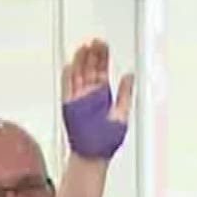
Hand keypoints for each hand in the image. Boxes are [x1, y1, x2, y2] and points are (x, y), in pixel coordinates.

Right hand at [61, 40, 133, 160]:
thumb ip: (126, 94)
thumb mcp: (122, 114)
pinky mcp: (68, 106)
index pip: (102, 71)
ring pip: (78, 75)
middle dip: (92, 54)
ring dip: (80, 61)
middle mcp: (90, 96)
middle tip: (94, 41)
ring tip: (83, 47)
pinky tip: (70, 65)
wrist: (92, 155)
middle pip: (90, 69)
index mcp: (103, 96)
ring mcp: (78, 100)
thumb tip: (130, 76)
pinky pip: (66, 88)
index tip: (103, 45)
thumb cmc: (105, 141)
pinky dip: (67, 77)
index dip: (103, 57)